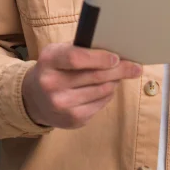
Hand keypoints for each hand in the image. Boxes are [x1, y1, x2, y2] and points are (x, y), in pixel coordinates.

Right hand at [22, 43, 141, 128]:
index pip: (76, 58)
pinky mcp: (72, 119)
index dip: (99, 58)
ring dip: (115, 82)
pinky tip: (106, 88)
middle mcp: (52, 84)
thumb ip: (80, 50)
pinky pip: (101, 104)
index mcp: (48, 61)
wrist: (34, 98)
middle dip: (119, 70)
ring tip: (118, 76)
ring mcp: (62, 104)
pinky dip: (108, 94)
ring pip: (102, 91)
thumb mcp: (58, 53)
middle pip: (95, 76)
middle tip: (135, 67)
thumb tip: (114, 51)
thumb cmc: (53, 69)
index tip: (116, 57)